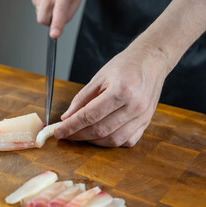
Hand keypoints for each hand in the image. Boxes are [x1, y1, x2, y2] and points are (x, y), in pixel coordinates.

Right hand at [32, 0, 81, 37]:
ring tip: (53, 0)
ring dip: (45, 11)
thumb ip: (68, 14)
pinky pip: (35, 5)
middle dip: (48, 21)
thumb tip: (57, 26)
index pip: (59, 11)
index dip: (57, 24)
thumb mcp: (75, 0)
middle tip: (56, 14)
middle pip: (42, 18)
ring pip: (38, 12)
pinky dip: (42, 4)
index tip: (54, 34)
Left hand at [54, 41, 169, 146]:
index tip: (58, 132)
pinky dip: (109, 142)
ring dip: (92, 141)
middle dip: (78, 135)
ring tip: (80, 134)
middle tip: (65, 134)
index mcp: (121, 91)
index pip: (90, 115)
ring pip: (112, 140)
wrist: (151, 61)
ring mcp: (143, 117)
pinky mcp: (146, 123)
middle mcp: (134, 106)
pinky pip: (126, 141)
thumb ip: (81, 99)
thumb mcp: (99, 77)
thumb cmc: (125, 66)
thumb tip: (66, 118)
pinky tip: (99, 135)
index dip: (71, 126)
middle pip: (100, 130)